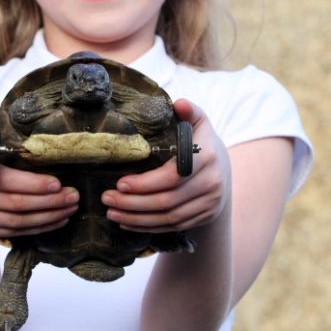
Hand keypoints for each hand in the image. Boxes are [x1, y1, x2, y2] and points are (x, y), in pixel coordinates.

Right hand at [0, 108, 79, 238]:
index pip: (5, 179)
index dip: (33, 184)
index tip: (58, 182)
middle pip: (15, 203)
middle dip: (49, 201)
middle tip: (73, 195)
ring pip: (18, 221)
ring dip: (48, 216)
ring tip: (71, 208)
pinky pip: (15, 232)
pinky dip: (39, 227)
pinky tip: (58, 219)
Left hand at [102, 99, 229, 231]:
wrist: (223, 170)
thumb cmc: (201, 141)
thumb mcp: (198, 122)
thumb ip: (189, 111)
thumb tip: (179, 103)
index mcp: (207, 156)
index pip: (173, 176)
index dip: (145, 183)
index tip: (119, 182)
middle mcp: (212, 182)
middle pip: (167, 200)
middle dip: (133, 202)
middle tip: (106, 198)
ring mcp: (210, 203)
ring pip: (168, 217)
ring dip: (136, 217)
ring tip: (111, 212)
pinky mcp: (204, 217)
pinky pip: (172, 226)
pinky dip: (147, 226)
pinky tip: (127, 222)